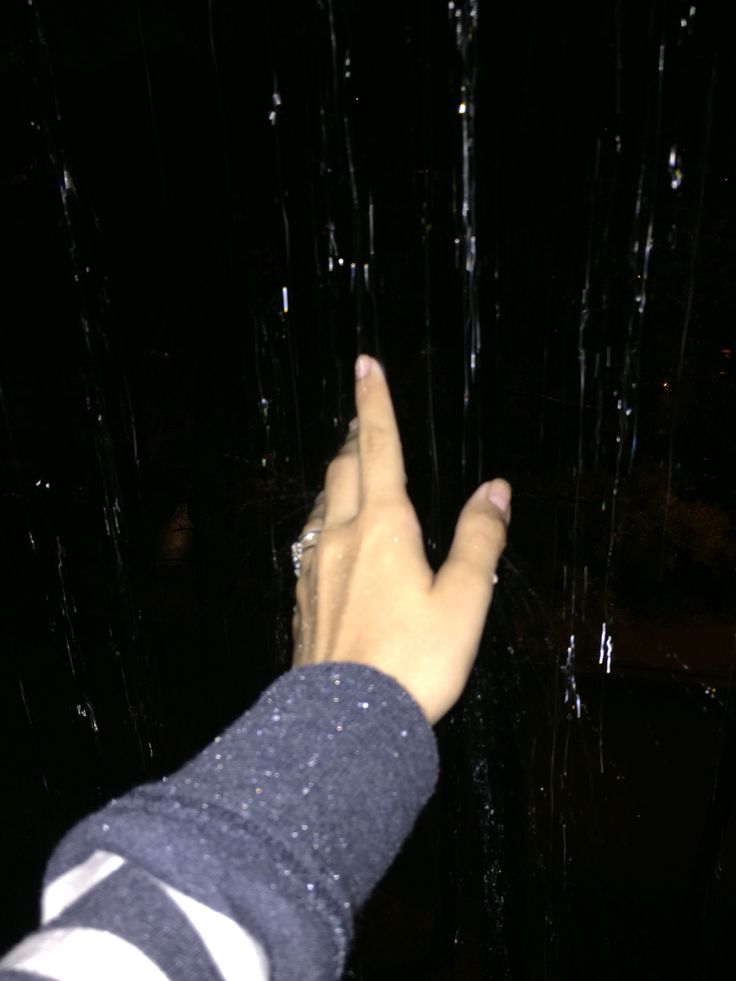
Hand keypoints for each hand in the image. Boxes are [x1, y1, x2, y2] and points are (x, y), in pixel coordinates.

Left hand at [291, 354, 510, 724]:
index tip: (365, 364)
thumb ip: (479, 538)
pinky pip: (312, 539)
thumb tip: (495, 488)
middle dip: (356, 435)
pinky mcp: (303, 597)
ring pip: (322, 501)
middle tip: (365, 418)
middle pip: (343, 467)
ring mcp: (313, 567)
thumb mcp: (464, 600)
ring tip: (352, 468)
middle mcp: (340, 536)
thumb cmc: (415, 661)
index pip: (379, 447)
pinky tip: (334, 535)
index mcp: (382, 526)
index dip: (374, 402)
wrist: (346, 722)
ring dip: (339, 475)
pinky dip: (327, 518)